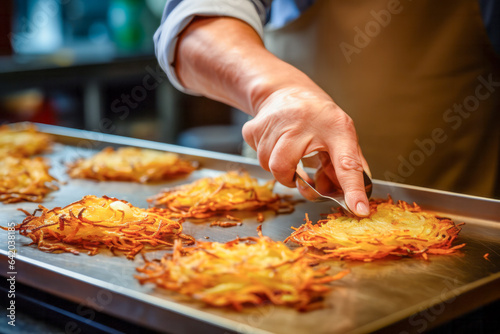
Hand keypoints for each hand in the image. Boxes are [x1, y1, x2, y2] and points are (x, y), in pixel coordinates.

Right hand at [242, 87, 370, 215]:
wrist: (285, 89)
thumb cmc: (318, 117)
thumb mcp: (341, 134)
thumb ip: (349, 164)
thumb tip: (356, 199)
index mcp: (336, 127)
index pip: (346, 163)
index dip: (352, 189)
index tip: (358, 209)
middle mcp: (304, 121)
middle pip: (283, 167)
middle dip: (288, 178)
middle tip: (298, 173)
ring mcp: (276, 121)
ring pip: (267, 165)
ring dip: (279, 167)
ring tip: (289, 151)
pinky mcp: (255, 126)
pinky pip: (257, 156)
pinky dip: (266, 155)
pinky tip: (275, 141)